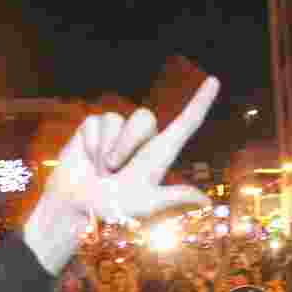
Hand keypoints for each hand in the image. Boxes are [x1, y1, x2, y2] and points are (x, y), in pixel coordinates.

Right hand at [24, 78, 219, 274]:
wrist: (76, 209)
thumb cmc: (113, 211)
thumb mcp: (145, 205)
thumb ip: (173, 198)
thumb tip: (205, 202)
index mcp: (161, 155)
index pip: (186, 124)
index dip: (200, 102)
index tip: (215, 81)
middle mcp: (143, 139)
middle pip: (144, 118)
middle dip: (127, 142)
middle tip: (114, 170)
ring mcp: (118, 132)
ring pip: (116, 119)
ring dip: (105, 149)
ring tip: (102, 171)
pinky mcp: (95, 128)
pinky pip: (94, 122)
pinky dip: (90, 145)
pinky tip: (88, 160)